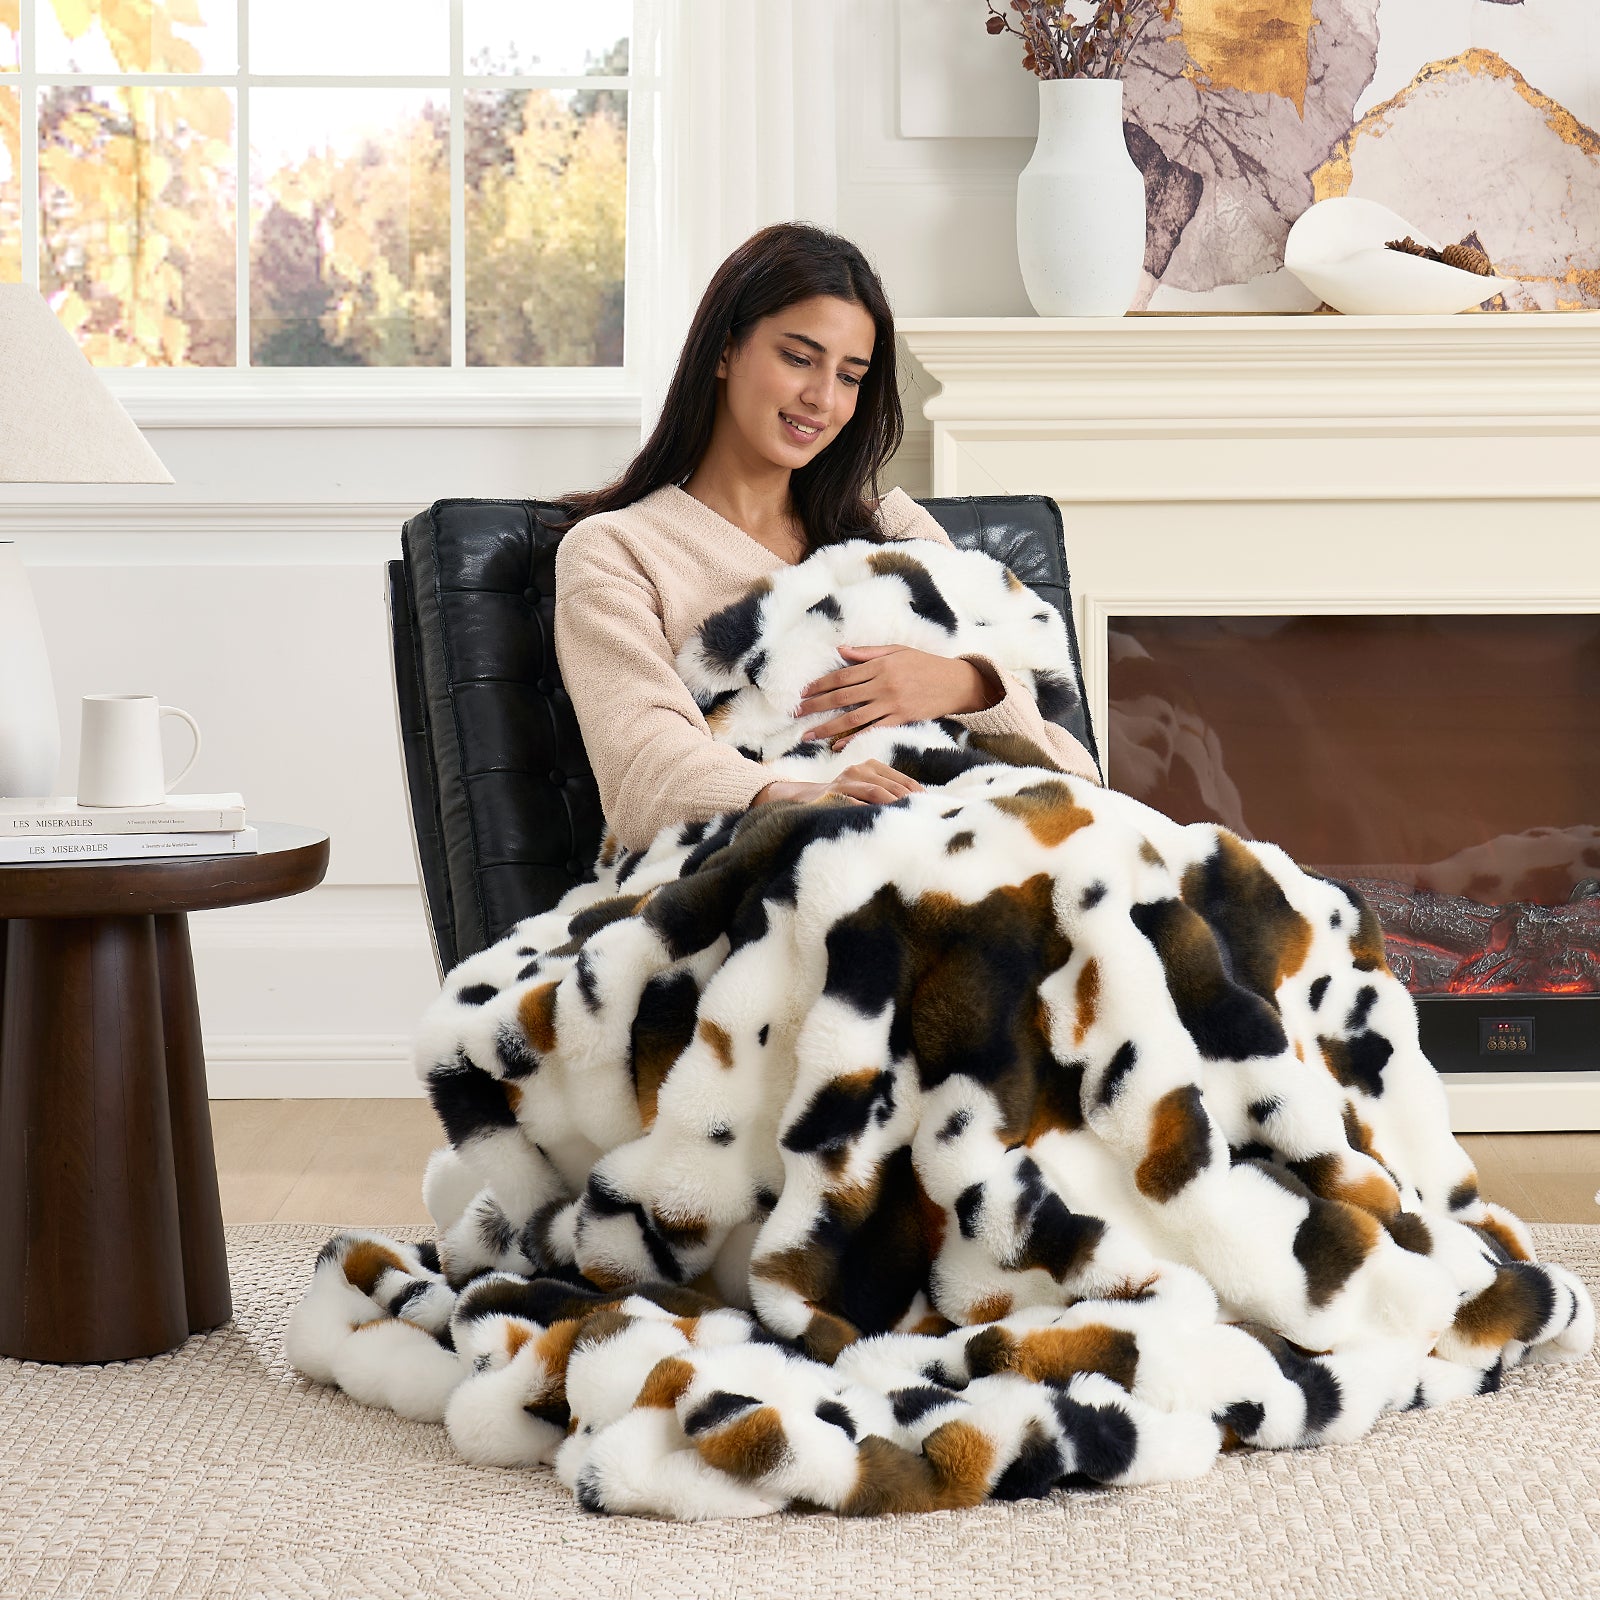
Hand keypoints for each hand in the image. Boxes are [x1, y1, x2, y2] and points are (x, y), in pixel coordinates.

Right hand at [753, 760, 924, 808]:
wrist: (800, 800)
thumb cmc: (838, 800)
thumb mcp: (862, 792)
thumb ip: (883, 794)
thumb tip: (913, 807)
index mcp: (869, 766)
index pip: (901, 779)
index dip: (917, 792)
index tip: (933, 805)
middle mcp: (859, 769)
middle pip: (893, 785)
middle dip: (911, 800)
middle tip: (928, 814)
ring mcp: (846, 780)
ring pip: (877, 791)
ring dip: (895, 804)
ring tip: (911, 816)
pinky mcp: (835, 793)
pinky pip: (858, 802)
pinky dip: (873, 810)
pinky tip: (886, 819)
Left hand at [796, 646, 997, 748]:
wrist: (956, 683)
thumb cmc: (926, 664)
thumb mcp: (898, 651)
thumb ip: (868, 653)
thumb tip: (841, 651)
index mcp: (880, 665)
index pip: (842, 676)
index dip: (820, 685)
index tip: (802, 692)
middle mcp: (882, 684)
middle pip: (841, 696)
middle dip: (815, 706)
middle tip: (795, 714)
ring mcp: (891, 704)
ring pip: (852, 717)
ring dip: (827, 727)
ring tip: (808, 735)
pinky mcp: (900, 719)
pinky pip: (872, 730)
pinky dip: (853, 738)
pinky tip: (837, 745)